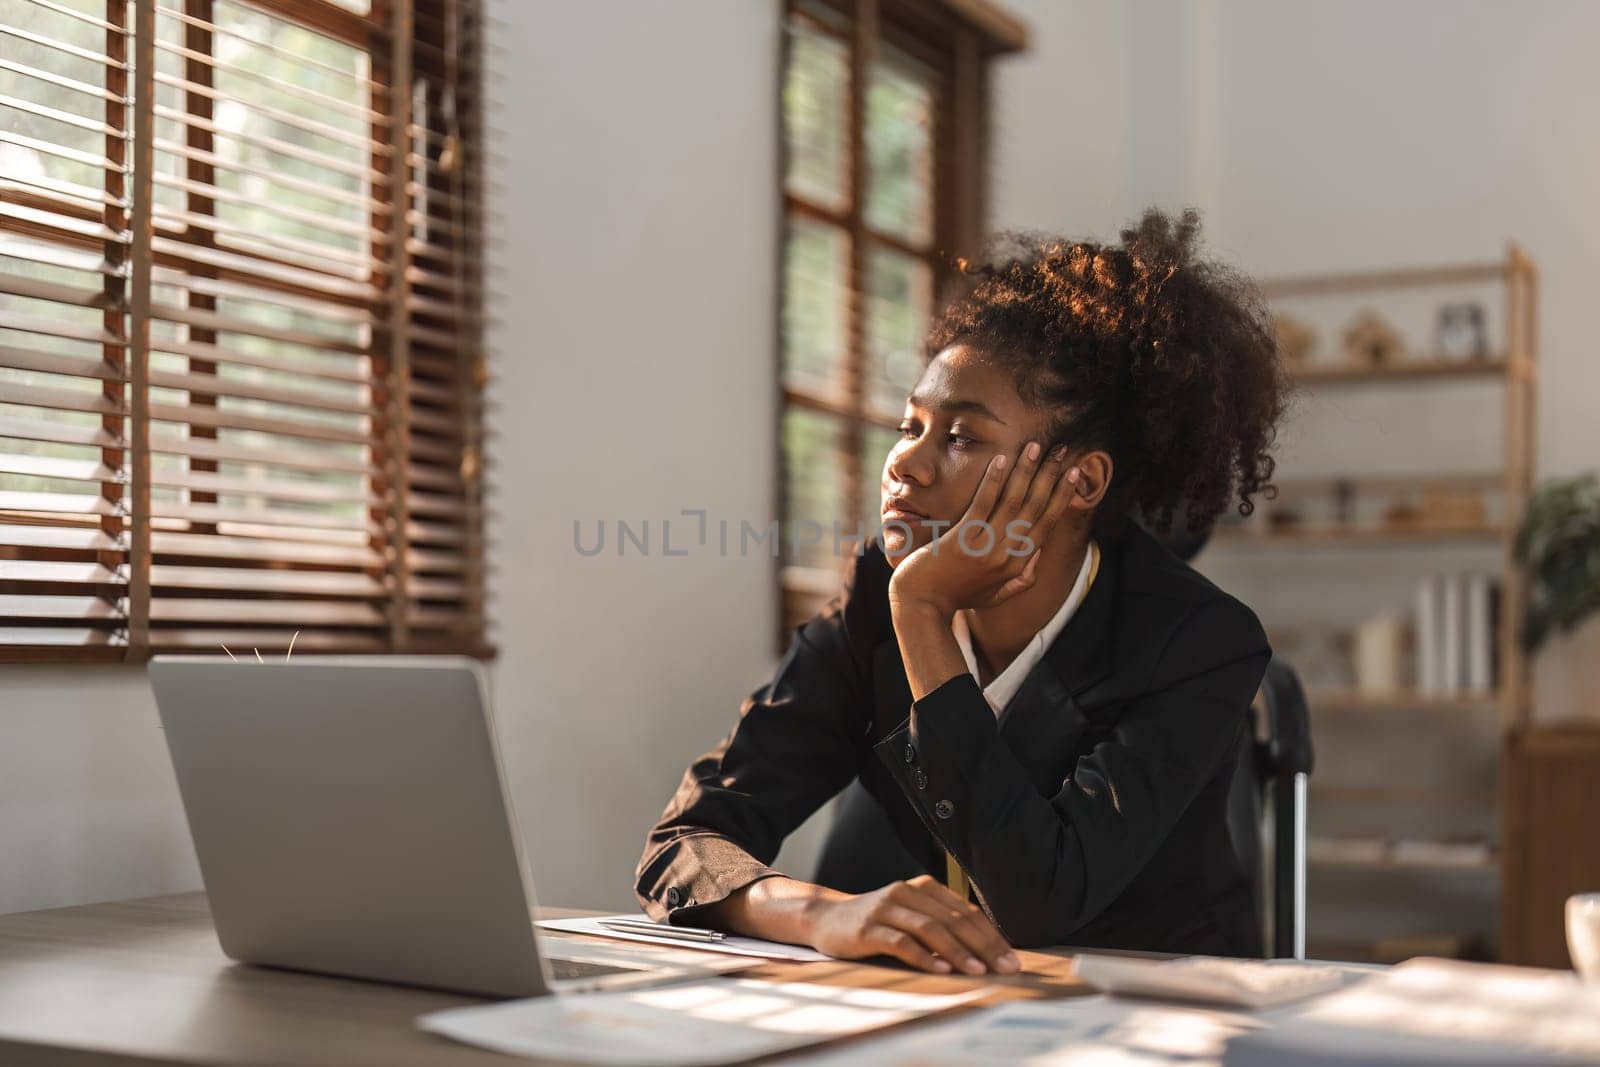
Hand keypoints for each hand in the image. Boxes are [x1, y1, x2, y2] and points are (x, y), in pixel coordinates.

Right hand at [807, 874, 1019, 974]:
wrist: (826, 918)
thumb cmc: (877, 922)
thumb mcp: (911, 915)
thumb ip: (941, 923)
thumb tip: (986, 947)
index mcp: (923, 888)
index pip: (965, 911)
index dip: (991, 935)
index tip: (1011, 958)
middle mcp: (907, 892)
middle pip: (953, 919)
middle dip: (984, 946)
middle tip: (1006, 967)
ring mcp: (886, 909)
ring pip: (930, 929)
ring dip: (958, 952)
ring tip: (979, 971)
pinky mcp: (868, 928)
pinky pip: (901, 942)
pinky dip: (923, 957)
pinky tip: (941, 970)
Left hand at [888, 442, 1078, 618]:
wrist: (921, 606)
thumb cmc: (956, 598)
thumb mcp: (994, 596)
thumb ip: (1021, 580)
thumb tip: (1039, 554)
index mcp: (1018, 565)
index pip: (1047, 523)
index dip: (1062, 496)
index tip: (1073, 473)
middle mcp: (1006, 555)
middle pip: (1035, 508)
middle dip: (1050, 476)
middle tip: (1061, 450)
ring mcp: (985, 547)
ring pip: (1013, 502)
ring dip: (1027, 471)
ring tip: (1036, 446)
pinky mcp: (962, 539)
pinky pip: (983, 504)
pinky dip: (994, 480)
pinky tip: (1002, 459)